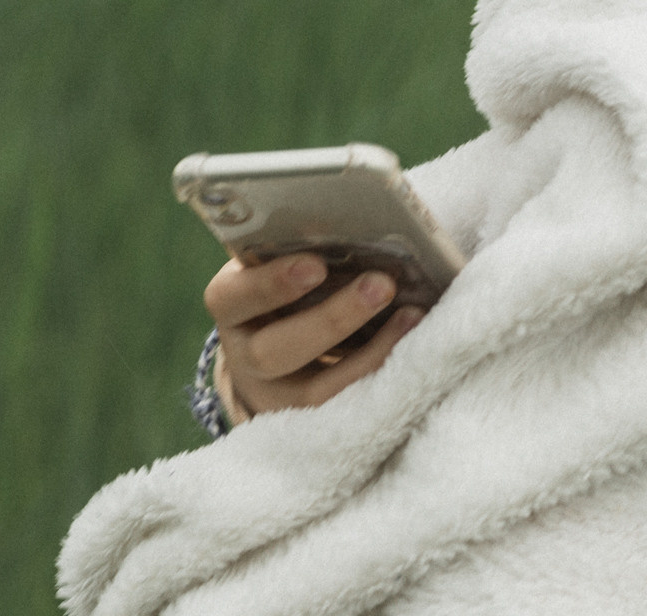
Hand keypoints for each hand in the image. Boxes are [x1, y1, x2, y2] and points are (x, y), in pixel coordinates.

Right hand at [203, 255, 423, 418]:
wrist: (281, 348)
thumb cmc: (291, 288)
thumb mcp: (283, 266)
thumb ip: (304, 251)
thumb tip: (360, 224)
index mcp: (232, 307)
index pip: (233, 297)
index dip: (271, 284)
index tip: (316, 265)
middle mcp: (244, 356)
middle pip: (274, 351)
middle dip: (332, 319)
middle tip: (380, 285)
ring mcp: (276, 397)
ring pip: (315, 392)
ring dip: (370, 354)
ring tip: (412, 316)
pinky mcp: (313, 423)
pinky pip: (349, 411)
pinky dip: (383, 377)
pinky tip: (414, 346)